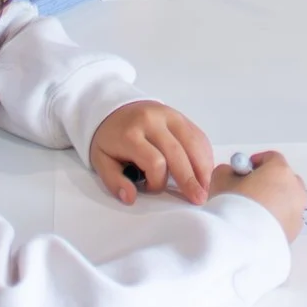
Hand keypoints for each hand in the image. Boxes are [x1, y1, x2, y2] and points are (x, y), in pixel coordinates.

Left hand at [89, 101, 213, 206]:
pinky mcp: (180, 115)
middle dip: (190, 179)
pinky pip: (197, 135)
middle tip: (198, 199)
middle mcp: (152, 121)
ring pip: (193, 142)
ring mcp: (169, 115)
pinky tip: (206, 171)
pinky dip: (205, 154)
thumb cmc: (109, 138)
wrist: (112, 108)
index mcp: (131, 134)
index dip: (158, 182)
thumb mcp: (101, 160)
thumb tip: (130, 197)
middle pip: (178, 153)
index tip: (152, 189)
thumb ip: (114, 181)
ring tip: (206, 187)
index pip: (154, 162)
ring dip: (203, 167)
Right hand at [211, 149, 305, 240]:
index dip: (256, 162)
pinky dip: (275, 221)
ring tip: (252, 213)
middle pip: (284, 179)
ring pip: (287, 201)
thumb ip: (228, 171)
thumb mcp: (220, 179)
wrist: (240, 243)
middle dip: (268, 182)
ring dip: (274, 202)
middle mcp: (295, 189)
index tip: (243, 171)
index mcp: (280, 171)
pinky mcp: (295, 233)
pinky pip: (286, 220)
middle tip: (249, 191)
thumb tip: (232, 174)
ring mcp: (298, 213)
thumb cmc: (232, 205)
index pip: (272, 158)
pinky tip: (257, 228)